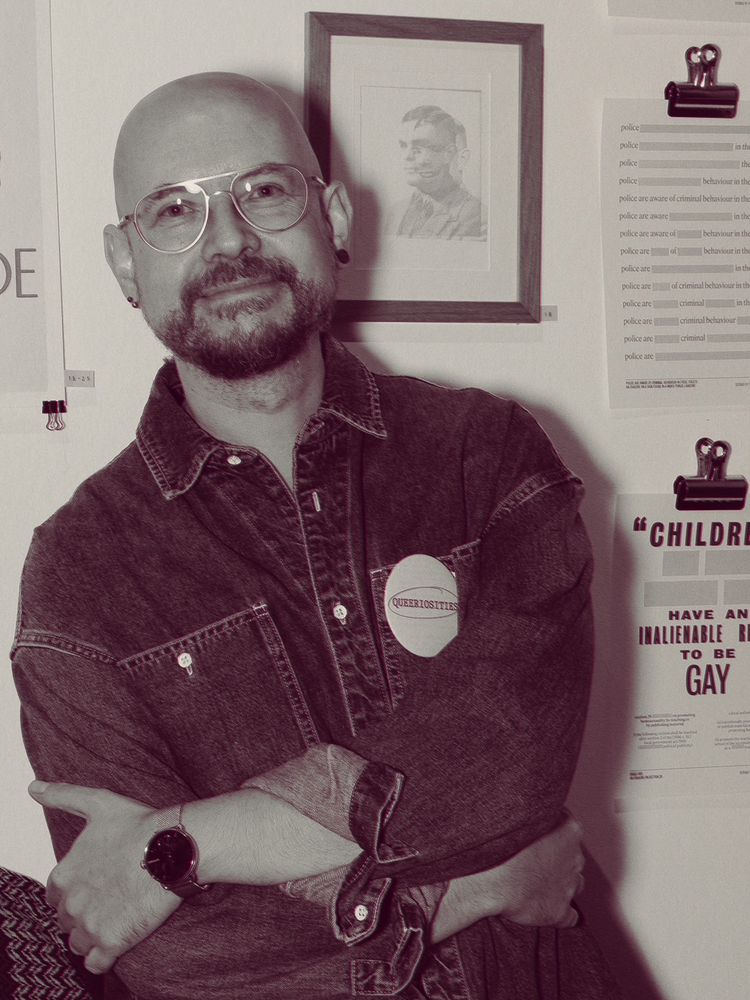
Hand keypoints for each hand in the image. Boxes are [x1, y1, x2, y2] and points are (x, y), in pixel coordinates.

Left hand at [28, 781, 181, 973]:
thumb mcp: (98, 803)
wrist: (174, 847)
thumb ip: (62, 796)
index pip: (55, 896)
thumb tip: (34, 788)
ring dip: (92, 936)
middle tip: (110, 901)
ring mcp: (90, 925)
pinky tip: (118, 941)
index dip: (75, 891)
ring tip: (116, 919)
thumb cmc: (139, 824)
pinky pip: (95, 963)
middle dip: (83, 914)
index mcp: (64, 875)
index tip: (96, 885)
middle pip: (66, 920)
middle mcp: (72, 903)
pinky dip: (102, 957)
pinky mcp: (112, 941)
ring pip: (78, 943)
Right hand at [432, 812, 583, 941]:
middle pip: (573, 856)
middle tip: (536, 858)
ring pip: (574, 884)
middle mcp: (575, 857)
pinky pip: (569, 916)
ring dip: (561, 883)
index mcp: (569, 830)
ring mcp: (569, 886)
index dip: (552, 832)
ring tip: (540, 883)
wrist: (492, 878)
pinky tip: (548, 909)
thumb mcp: (516, 811)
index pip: (569, 827)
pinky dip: (561, 913)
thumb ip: (529, 808)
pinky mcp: (560, 912)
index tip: (539, 835)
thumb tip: (522, 793)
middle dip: (559, 857)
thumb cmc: (501, 844)